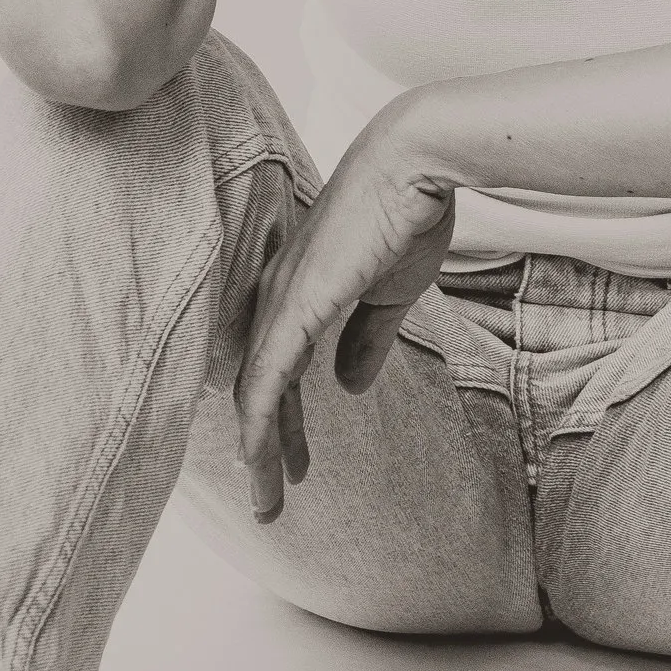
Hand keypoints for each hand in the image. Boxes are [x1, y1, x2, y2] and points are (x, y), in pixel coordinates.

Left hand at [233, 105, 457, 518]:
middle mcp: (275, 299)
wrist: (414, 167)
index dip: (284, 424)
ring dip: (261, 452)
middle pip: (259, 390)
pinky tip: (257, 456)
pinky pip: (264, 377)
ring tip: (269, 504)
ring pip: (255, 394)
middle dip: (267, 451)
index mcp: (297, 294)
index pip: (278, 373)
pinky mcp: (295, 305)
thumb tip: (347, 386)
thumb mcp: (387, 295)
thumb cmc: (405, 216)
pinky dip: (258, 422)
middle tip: (272, 502)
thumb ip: (365, 340)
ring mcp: (280, 301)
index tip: (296, 466)